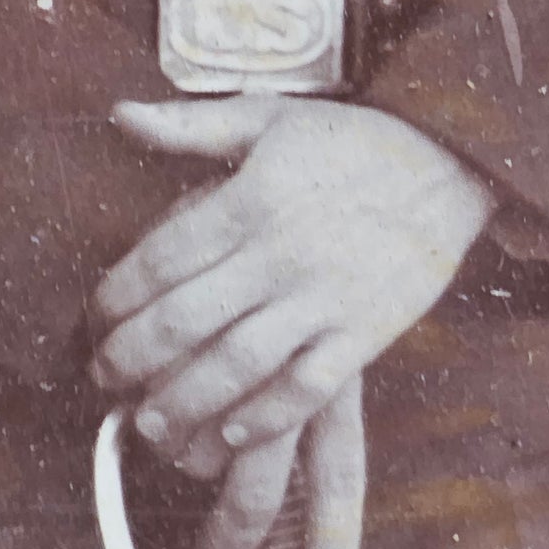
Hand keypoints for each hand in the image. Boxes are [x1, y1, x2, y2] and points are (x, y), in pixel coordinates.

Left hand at [93, 95, 495, 548]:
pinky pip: (309, 386)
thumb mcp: (270, 118)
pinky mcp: (366, 332)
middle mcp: (281, 253)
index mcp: (250, 200)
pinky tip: (233, 434)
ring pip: (239, 364)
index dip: (115, 297)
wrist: (454, 157)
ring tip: (152, 423)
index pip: (161, 259)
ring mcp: (326, 297)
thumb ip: (192, 125)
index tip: (95, 320)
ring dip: (187, 400)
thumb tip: (120, 114)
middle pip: (186, 319)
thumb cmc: (356, 140)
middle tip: (105, 379)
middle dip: (134, 358)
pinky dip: (267, 415)